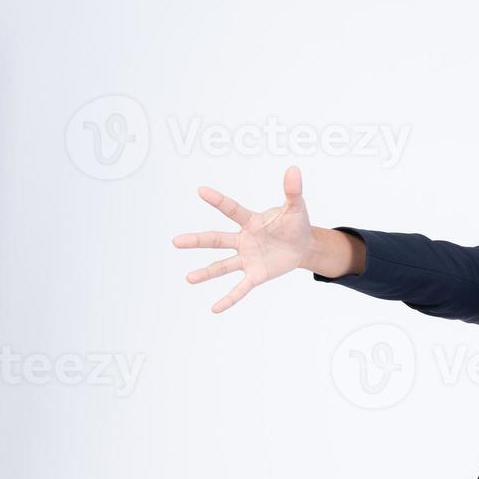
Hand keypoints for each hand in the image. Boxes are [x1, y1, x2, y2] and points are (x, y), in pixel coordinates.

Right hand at [173, 164, 311, 312]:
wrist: (303, 246)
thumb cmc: (295, 224)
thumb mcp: (296, 208)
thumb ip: (292, 191)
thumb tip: (294, 169)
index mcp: (251, 221)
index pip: (232, 210)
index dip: (218, 201)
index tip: (201, 191)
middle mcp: (243, 240)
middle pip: (216, 240)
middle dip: (197, 240)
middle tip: (176, 241)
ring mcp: (247, 258)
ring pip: (222, 265)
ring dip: (206, 273)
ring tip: (189, 278)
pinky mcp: (256, 274)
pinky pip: (240, 288)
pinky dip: (229, 298)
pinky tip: (215, 308)